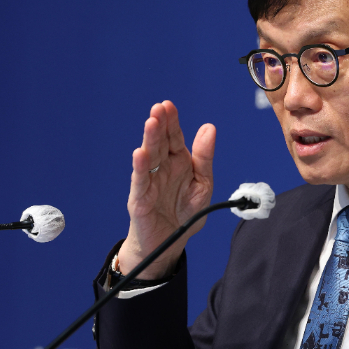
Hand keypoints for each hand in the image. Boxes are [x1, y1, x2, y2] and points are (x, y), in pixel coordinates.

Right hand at [117, 101, 215, 278]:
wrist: (172, 243)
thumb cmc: (186, 213)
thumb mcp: (203, 183)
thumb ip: (204, 157)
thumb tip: (209, 128)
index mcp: (178, 162)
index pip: (174, 137)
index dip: (172, 122)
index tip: (169, 105)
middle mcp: (162, 168)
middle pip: (160, 142)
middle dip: (160, 125)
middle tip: (159, 108)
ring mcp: (150, 181)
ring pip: (149, 157)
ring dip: (149, 139)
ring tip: (151, 123)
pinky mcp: (140, 198)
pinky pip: (141, 181)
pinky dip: (140, 167)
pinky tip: (140, 154)